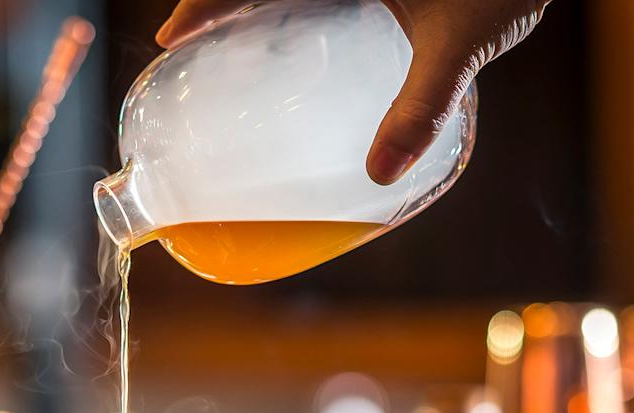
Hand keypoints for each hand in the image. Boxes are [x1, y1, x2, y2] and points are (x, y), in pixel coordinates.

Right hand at [157, 0, 550, 184]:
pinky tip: (300, 34)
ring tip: (230, 40)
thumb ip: (422, 104)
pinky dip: (296, 8)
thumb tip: (379, 175)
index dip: (206, 2)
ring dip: (255, 4)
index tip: (171, 36)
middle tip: (190, 44)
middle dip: (220, 3)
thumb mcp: (462, 41)